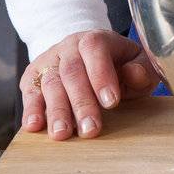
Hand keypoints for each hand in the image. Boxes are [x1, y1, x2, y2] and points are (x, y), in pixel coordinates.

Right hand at [19, 29, 161, 139]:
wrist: (90, 56)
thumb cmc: (121, 65)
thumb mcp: (138, 63)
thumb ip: (142, 69)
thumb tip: (134, 74)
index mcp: (96, 39)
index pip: (95, 49)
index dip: (101, 75)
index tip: (111, 103)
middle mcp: (69, 46)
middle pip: (72, 72)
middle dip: (81, 103)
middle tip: (90, 130)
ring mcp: (49, 61)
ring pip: (50, 84)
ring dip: (57, 111)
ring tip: (62, 134)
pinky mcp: (33, 77)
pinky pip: (30, 92)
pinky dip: (31, 109)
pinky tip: (34, 126)